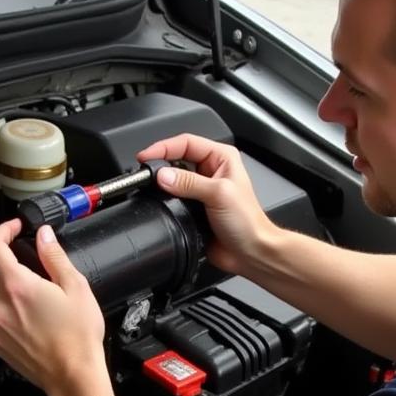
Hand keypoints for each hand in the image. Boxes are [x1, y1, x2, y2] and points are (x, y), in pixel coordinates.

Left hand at [0, 219, 107, 395]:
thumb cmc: (78, 339)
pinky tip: (26, 312)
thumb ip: (55, 257)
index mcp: (16, 286)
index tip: (15, 229)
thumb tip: (45, 237)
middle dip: (1, 253)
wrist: (73, 377)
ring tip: (30, 289)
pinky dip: (2, 305)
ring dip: (2, 281)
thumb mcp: (76, 288)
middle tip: (22, 254)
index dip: (3, 230)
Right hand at [137, 134, 277, 272]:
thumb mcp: (219, 194)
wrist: (250, 253)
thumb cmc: (248, 222)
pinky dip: (165, 201)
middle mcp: (212, 171)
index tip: (146, 156)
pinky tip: (161, 203)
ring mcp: (202, 190)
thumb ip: (188, 183)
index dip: (164, 147)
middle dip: (161, 163)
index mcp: (222, 158)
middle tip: (146, 171)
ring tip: (151, 186)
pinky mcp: (194, 208)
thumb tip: (163, 176)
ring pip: (174, 179)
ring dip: (163, 183)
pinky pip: (174, 200)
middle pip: (177, 158)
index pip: (187, 142)